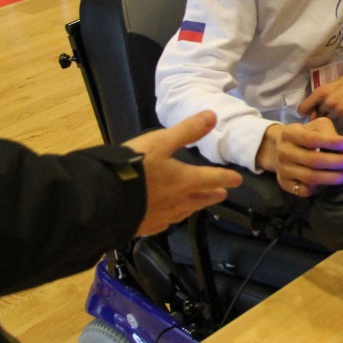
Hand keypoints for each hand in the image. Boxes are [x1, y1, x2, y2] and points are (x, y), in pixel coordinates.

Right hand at [124, 111, 243, 235]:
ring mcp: (161, 217)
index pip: (212, 178)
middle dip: (212, 195)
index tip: (237, 180)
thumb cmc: (135, 168)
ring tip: (198, 205)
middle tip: (221, 195)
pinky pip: (164, 222)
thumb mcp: (160, 142)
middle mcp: (177, 202)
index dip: (226, 177)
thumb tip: (213, 116)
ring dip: (194, 207)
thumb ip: (187, 130)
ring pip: (184, 212)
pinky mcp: (144, 226)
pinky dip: (171, 218)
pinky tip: (166, 219)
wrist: (105, 200)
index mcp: (184, 181)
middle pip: (200, 199)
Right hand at [255, 118, 342, 196]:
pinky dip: (318, 188)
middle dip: (338, 162)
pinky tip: (328, 183)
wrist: (279, 148)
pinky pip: (304, 190)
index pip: (312, 139)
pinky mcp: (284, 183)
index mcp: (290, 133)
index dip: (332, 143)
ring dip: (333, 178)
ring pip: (310, 178)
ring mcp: (282, 169)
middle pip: (313, 161)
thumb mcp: (316, 127)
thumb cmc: (304, 135)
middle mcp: (283, 152)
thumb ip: (330, 134)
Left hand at [298, 63, 342, 120]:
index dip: (306, 111)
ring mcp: (341, 110)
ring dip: (332, 117)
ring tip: (338, 108)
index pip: (303, 109)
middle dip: (321, 113)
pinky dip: (342, 118)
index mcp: (321, 92)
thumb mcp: (327, 86)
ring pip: (328, 121)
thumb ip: (316, 100)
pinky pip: (340, 122)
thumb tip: (309, 115)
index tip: (310, 111)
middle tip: (329, 106)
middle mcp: (330, 102)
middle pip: (317, 116)